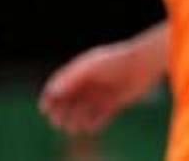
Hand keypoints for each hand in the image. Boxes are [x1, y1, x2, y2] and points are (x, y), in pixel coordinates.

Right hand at [38, 36, 164, 134]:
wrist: (142, 63)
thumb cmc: (114, 61)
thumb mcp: (89, 68)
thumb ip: (70, 79)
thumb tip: (52, 91)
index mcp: (79, 72)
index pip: (57, 87)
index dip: (49, 98)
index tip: (45, 109)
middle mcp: (89, 84)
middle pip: (68, 102)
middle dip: (60, 113)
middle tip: (57, 122)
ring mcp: (101, 94)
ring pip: (83, 112)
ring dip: (76, 121)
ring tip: (73, 127)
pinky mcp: (114, 102)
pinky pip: (100, 117)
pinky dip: (94, 124)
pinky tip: (91, 127)